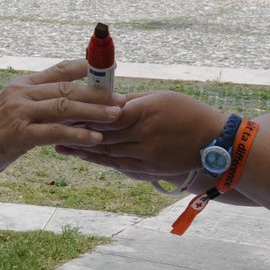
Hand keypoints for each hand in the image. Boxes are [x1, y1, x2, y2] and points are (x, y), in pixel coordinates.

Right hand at [0, 60, 121, 179]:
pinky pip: (55, 132)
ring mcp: (19, 113)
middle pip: (67, 88)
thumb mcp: (11, 113)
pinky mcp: (19, 135)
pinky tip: (95, 139)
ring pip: (65, 106)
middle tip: (122, 98)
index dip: (85, 67)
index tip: (109, 69)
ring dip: (94, 111)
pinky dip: (78, 134)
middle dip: (98, 93)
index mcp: (21, 86)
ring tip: (117, 115)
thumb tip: (66, 107)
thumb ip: (36, 107)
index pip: (58, 70)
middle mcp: (21, 94)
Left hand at [57, 90, 226, 183]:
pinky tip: (83, 157)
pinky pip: (118, 166)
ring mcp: (146, 156)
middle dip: (75, 132)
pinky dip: (99, 161)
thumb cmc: (190, 114)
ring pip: (106, 153)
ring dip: (81, 150)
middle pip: (102, 135)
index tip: (63, 109)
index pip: (107, 113)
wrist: (218, 144)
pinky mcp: (149, 171)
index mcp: (146, 113)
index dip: (83, 113)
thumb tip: (105, 100)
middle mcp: (144, 136)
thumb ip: (131, 101)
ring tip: (58, 145)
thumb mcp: (162, 99)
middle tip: (51, 127)